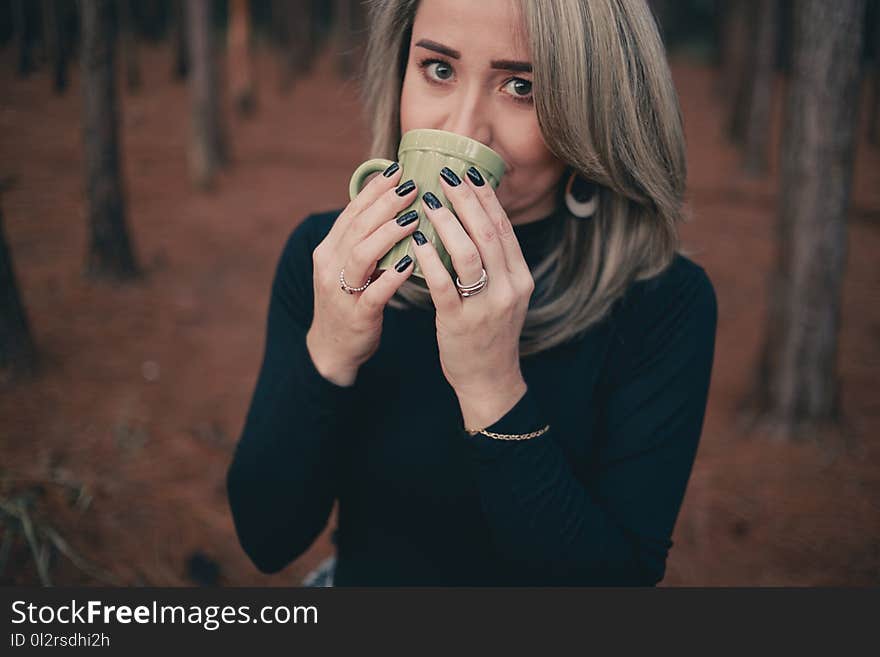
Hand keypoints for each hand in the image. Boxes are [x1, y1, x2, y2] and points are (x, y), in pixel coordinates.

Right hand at [307, 163, 420, 384]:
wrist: (333, 348)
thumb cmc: (350, 300)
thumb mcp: (350, 265)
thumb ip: (365, 237)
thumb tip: (392, 202)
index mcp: (329, 249)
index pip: (352, 211)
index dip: (374, 190)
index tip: (399, 171)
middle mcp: (330, 265)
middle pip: (357, 226)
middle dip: (385, 204)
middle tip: (413, 187)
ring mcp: (341, 291)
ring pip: (362, 254)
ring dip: (388, 234)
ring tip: (413, 219)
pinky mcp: (356, 315)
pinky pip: (374, 292)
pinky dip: (392, 276)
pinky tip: (412, 263)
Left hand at [410, 166, 533, 405]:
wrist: (489, 379)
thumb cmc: (489, 332)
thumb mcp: (503, 294)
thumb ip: (494, 262)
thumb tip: (475, 219)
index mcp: (520, 277)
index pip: (504, 228)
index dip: (486, 198)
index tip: (468, 172)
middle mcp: (509, 288)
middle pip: (489, 234)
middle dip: (467, 201)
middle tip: (445, 176)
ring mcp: (487, 306)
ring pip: (470, 255)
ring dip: (449, 224)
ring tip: (429, 202)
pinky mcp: (461, 322)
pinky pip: (444, 285)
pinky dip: (430, 260)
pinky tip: (416, 242)